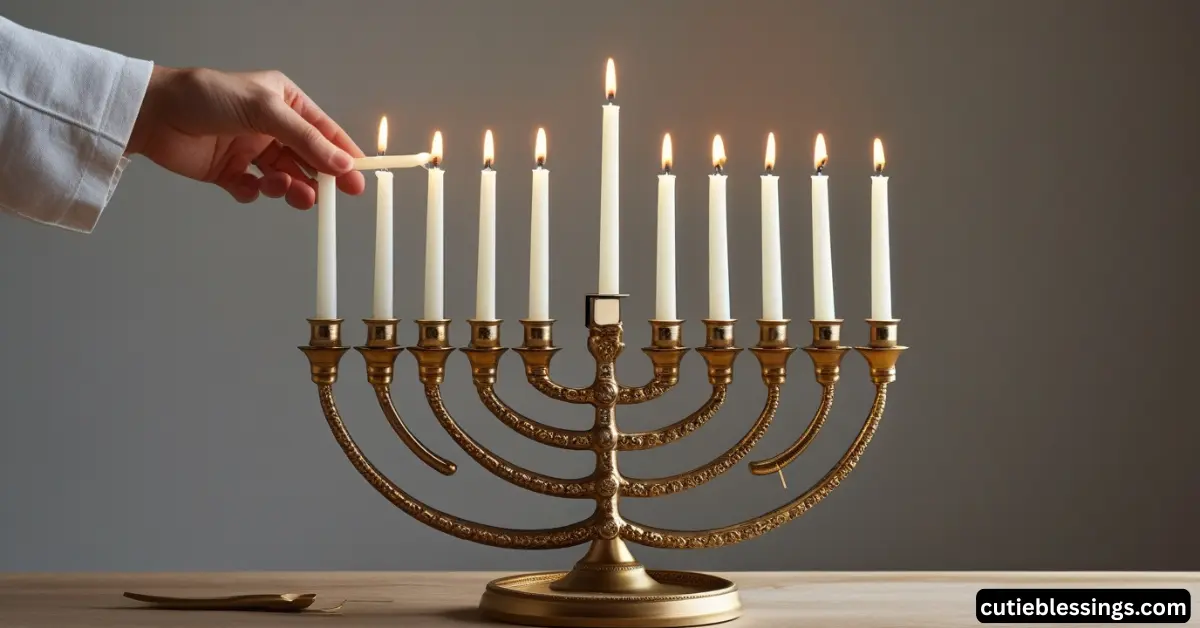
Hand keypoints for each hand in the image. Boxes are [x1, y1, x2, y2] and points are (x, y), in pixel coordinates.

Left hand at [126, 66, 365, 208]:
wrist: (154, 113)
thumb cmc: (207, 96)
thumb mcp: (265, 111)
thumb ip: (306, 139)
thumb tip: (342, 163)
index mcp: (285, 103)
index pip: (324, 132)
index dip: (343, 156)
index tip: (358, 180)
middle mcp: (271, 127)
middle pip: (307, 159)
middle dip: (317, 178)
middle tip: (326, 197)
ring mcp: (250, 150)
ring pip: (284, 177)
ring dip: (288, 187)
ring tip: (283, 189)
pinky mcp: (229, 171)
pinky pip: (253, 190)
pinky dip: (254, 192)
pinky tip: (246, 186)